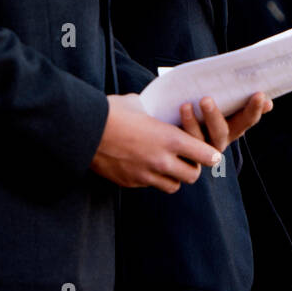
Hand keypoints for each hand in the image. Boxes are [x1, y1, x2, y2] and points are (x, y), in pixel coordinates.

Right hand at [92, 94, 222, 193]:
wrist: (82, 130)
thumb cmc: (111, 112)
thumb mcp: (139, 104)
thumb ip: (154, 112)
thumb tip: (155, 108)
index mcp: (169, 139)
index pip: (206, 156)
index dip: (209, 154)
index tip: (208, 151)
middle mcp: (161, 161)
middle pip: (193, 176)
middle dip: (192, 168)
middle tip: (186, 158)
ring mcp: (145, 175)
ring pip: (172, 186)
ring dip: (173, 177)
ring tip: (166, 164)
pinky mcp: (130, 183)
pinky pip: (149, 185)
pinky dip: (151, 179)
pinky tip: (143, 165)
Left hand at [179, 93, 272, 155]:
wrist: (177, 126)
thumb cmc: (207, 106)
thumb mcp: (225, 103)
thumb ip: (241, 101)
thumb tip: (268, 103)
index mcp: (235, 127)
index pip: (248, 119)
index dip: (254, 108)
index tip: (259, 94)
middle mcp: (219, 140)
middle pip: (220, 131)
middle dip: (213, 116)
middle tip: (206, 99)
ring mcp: (201, 148)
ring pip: (198, 139)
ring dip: (191, 123)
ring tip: (185, 106)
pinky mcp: (183, 150)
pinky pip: (181, 141)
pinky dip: (178, 127)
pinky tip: (175, 113)